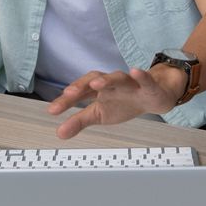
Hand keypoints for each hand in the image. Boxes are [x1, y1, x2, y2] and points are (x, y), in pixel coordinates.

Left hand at [47, 66, 185, 139]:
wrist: (154, 97)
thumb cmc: (124, 103)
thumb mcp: (99, 114)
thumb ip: (79, 122)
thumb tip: (59, 133)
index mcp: (99, 90)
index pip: (80, 92)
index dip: (66, 100)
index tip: (52, 110)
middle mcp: (112, 83)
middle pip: (95, 79)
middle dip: (82, 85)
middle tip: (69, 93)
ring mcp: (130, 83)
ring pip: (118, 78)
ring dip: (107, 79)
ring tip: (97, 84)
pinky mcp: (148, 86)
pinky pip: (145, 80)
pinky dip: (141, 76)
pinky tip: (135, 72)